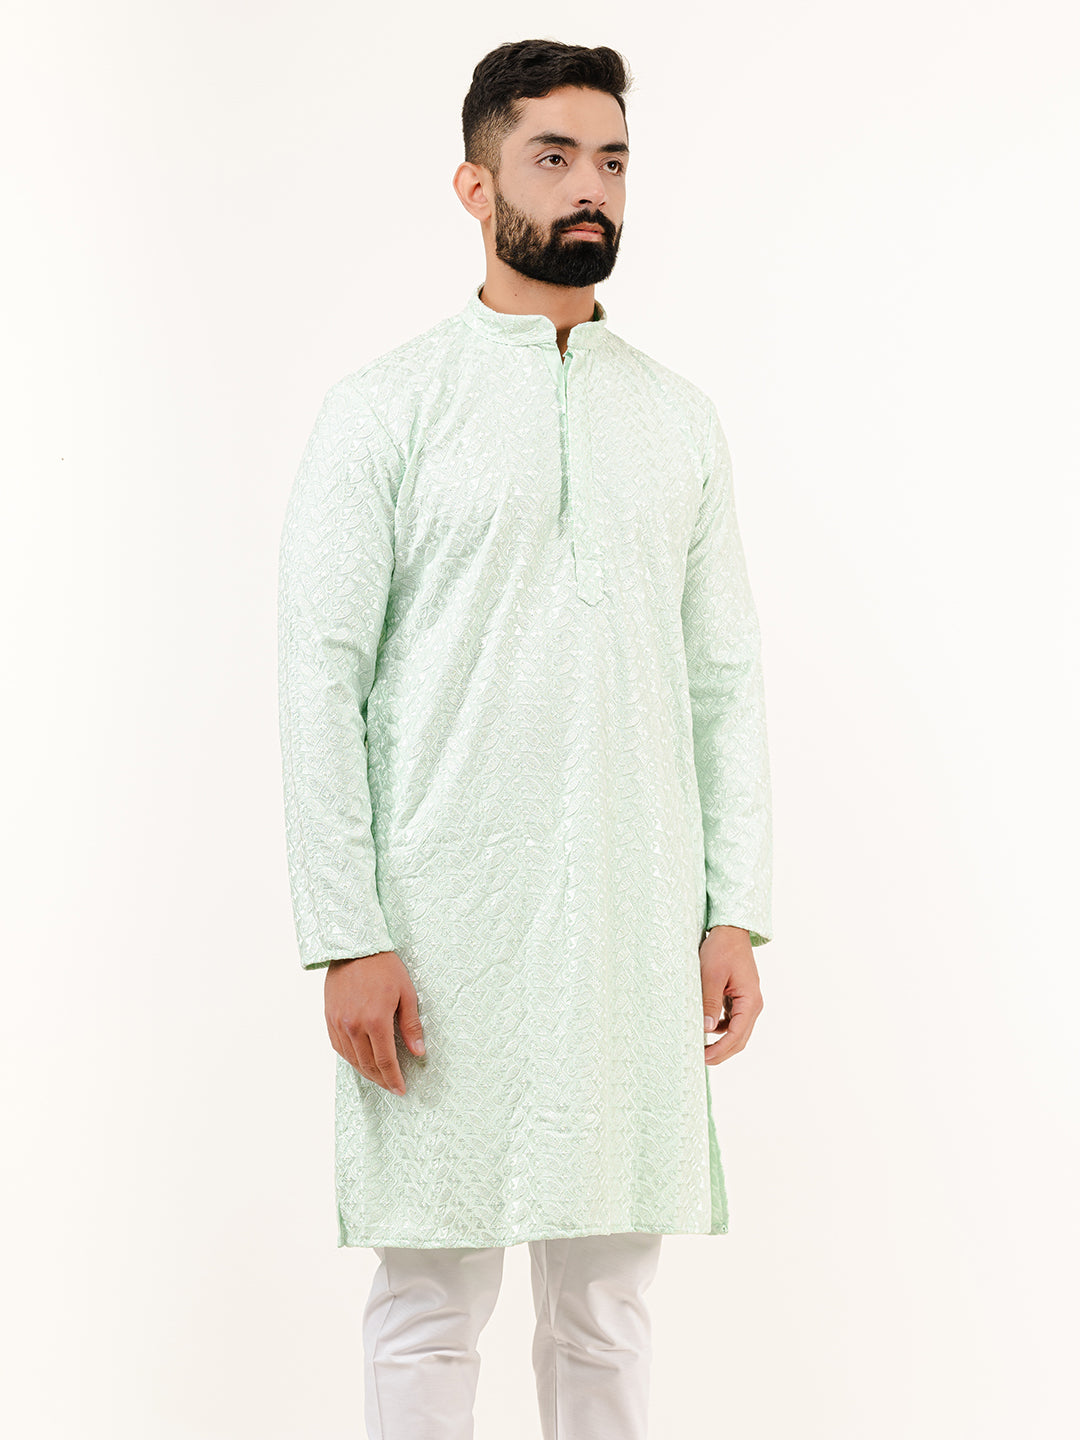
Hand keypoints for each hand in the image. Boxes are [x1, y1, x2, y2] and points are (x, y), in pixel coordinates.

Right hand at [324, 951, 425, 1095]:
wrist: (355, 947)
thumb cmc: (384, 967)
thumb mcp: (406, 993)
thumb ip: (411, 1025)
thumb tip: (418, 1052)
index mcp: (376, 1021)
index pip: (385, 1061)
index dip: (393, 1078)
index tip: (401, 1089)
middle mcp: (354, 1026)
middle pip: (367, 1064)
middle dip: (381, 1079)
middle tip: (391, 1086)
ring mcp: (339, 1022)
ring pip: (351, 1059)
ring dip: (365, 1072)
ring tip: (378, 1077)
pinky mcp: (329, 1017)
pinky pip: (338, 1047)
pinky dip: (350, 1058)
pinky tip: (359, 1061)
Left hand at [699, 926, 763, 1065]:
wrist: (730, 930)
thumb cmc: (721, 949)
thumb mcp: (711, 975)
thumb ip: (710, 1002)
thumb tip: (708, 1029)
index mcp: (750, 1001)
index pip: (737, 1035)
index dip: (720, 1050)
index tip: (703, 1057)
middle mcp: (753, 1004)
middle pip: (740, 1038)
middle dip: (722, 1052)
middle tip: (701, 1059)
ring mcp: (747, 1001)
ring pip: (737, 1031)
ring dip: (722, 1042)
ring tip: (702, 1047)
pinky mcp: (740, 997)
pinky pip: (732, 1020)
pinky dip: (721, 1029)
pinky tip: (707, 1028)